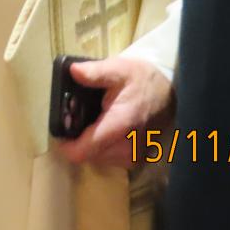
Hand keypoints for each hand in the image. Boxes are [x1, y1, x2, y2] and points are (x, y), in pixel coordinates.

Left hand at [58, 56, 174, 167]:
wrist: (170, 90)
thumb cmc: (142, 79)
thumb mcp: (119, 68)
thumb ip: (94, 72)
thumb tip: (72, 71)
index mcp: (120, 125)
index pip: (85, 150)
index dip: (66, 144)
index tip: (59, 129)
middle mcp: (127, 148)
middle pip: (88, 154)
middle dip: (77, 138)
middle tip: (75, 116)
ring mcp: (133, 157)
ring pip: (98, 158)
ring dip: (89, 143)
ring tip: (90, 119)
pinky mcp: (136, 160)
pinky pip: (109, 158)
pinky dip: (101, 146)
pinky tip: (103, 127)